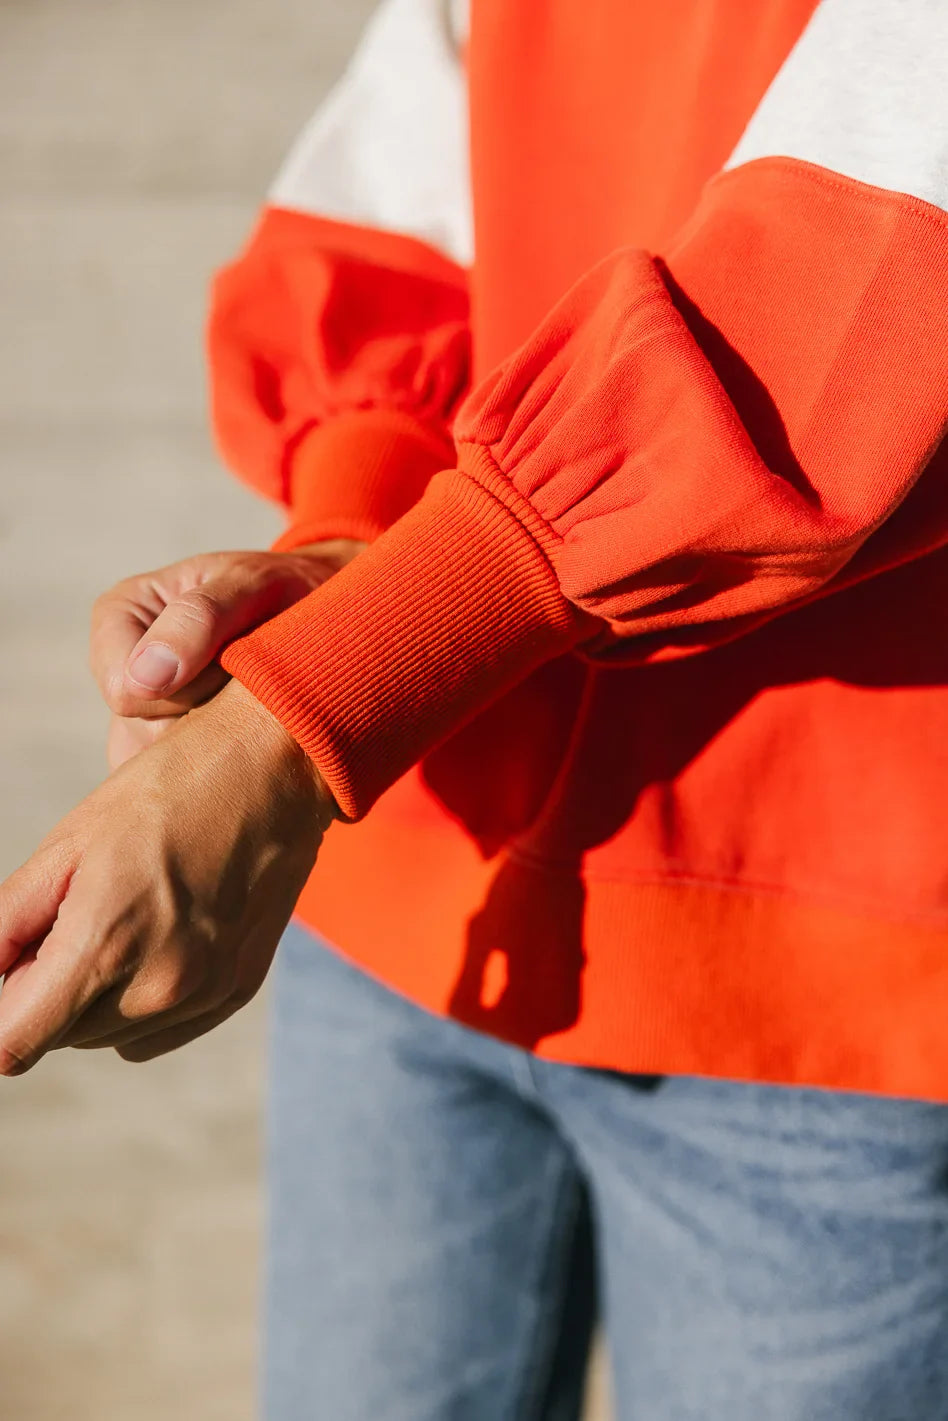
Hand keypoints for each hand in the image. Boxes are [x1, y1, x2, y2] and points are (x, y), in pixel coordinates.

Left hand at [0, 680, 334, 1072]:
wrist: (276, 767)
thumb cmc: (167, 790)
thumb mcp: (69, 844)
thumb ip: (8, 922)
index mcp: (106, 943)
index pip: (13, 1044)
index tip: (7, 974)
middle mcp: (158, 986)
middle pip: (58, 1038)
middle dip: (43, 991)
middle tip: (68, 917)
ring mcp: (203, 995)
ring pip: (105, 1038)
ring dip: (90, 999)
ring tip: (119, 917)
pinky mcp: (234, 993)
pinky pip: (153, 1033)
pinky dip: (136, 1004)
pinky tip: (153, 939)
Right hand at [92, 541, 363, 768]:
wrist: (324, 617)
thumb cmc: (283, 590)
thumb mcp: (249, 585)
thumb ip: (198, 618)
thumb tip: (144, 681)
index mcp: (120, 617)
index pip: (127, 692)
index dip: (188, 688)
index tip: (233, 660)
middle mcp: (124, 670)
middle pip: (146, 737)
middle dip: (208, 719)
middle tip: (251, 685)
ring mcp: (145, 717)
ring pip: (171, 767)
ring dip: (226, 741)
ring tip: (255, 703)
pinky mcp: (173, 754)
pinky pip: (194, 786)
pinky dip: (234, 767)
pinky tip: (255, 735)